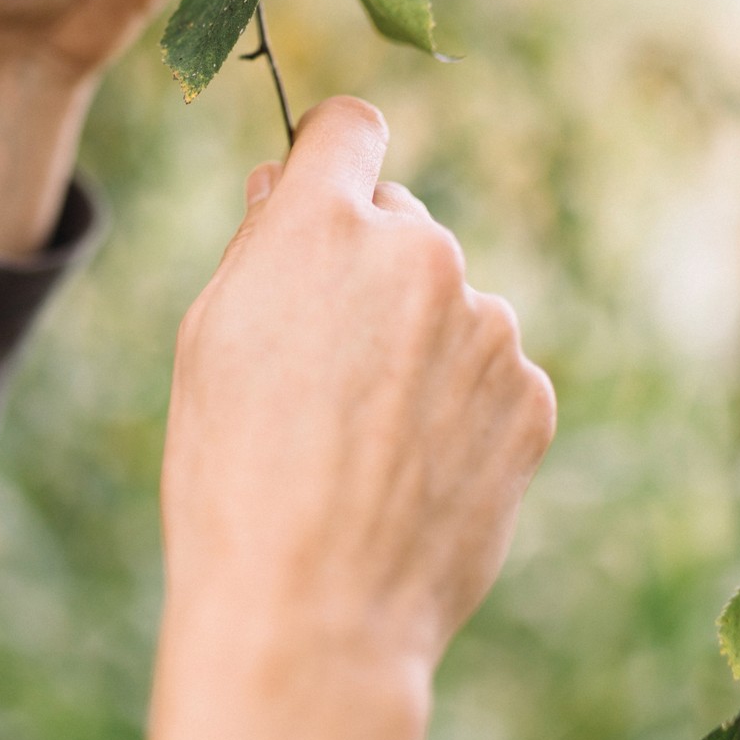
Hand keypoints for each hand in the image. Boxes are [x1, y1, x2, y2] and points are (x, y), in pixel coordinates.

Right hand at [133, 97, 554, 739]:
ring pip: (449, 304)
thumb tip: (285, 188)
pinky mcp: (529, 395)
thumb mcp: (210, 339)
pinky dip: (458, 404)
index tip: (323, 191)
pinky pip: (489, 372)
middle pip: (400, 223)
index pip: (350, 127)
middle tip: (321, 363)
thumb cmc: (231, 472)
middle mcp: (419, 253)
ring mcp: (487, 325)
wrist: (311, 612)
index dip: (331, 156)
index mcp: (323, 224)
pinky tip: (409, 468)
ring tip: (362, 437)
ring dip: (417, 341)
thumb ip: (260, 246)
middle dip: (368, 268)